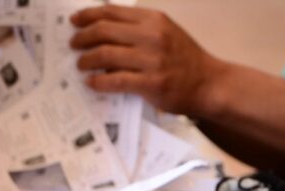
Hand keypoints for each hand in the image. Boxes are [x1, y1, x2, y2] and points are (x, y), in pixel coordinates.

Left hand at [70, 6, 225, 116]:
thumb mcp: (167, 32)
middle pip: (103, 31)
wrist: (211, 84)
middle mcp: (152, 36)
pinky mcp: (151, 84)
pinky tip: (92, 82)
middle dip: (82, 37)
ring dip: (86, 59)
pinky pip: (115, 79)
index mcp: (154, 20)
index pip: (111, 11)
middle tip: (74, 44)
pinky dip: (99, 81)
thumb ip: (141, 27)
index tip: (74, 21)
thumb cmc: (188, 60)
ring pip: (105, 54)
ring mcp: (152, 61)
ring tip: (81, 64)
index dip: (88, 15)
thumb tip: (104, 28)